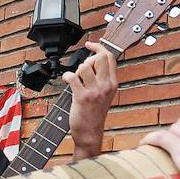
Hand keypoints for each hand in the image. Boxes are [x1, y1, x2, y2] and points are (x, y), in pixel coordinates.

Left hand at [64, 41, 117, 159]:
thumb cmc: (94, 114)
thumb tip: (91, 60)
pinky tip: (67, 81)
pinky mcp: (82, 97)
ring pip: (85, 66)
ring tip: (76, 79)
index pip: (109, 57)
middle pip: (99, 58)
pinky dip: (67, 76)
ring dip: (77, 69)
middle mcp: (106, 86)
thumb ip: (101, 78)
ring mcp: (95, 92)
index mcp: (112, 84)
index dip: (98, 47)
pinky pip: (73, 77)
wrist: (90, 133)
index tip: (89, 45)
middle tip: (83, 70)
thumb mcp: (104, 94)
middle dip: (88, 59)